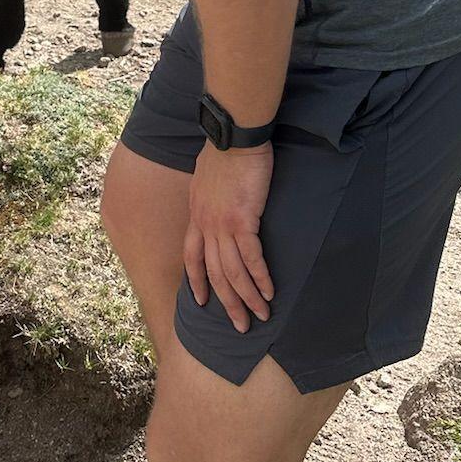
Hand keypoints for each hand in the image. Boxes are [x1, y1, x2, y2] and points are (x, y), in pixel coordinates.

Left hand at [184, 142, 273, 334]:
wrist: (233, 135)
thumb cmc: (225, 151)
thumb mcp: (206, 178)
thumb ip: (209, 197)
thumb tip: (217, 204)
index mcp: (196, 214)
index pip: (191, 256)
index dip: (196, 281)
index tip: (200, 302)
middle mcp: (205, 224)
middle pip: (213, 273)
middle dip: (226, 302)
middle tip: (239, 326)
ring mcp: (221, 224)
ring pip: (232, 271)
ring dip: (246, 298)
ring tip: (260, 316)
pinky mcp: (242, 220)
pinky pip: (251, 258)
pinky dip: (260, 279)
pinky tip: (269, 293)